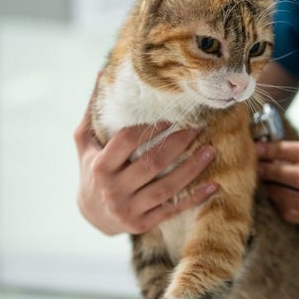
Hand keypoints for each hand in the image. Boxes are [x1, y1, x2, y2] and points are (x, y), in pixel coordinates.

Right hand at [74, 106, 217, 235]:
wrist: (91, 215)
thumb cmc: (91, 170)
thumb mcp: (84, 142)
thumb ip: (92, 112)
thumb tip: (101, 73)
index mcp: (100, 166)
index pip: (127, 141)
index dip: (150, 127)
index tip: (171, 115)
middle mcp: (113, 190)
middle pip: (151, 163)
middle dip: (178, 143)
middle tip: (199, 127)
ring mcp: (128, 210)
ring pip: (166, 187)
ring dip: (191, 169)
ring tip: (211, 150)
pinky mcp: (142, 225)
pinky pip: (172, 210)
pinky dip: (194, 199)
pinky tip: (213, 186)